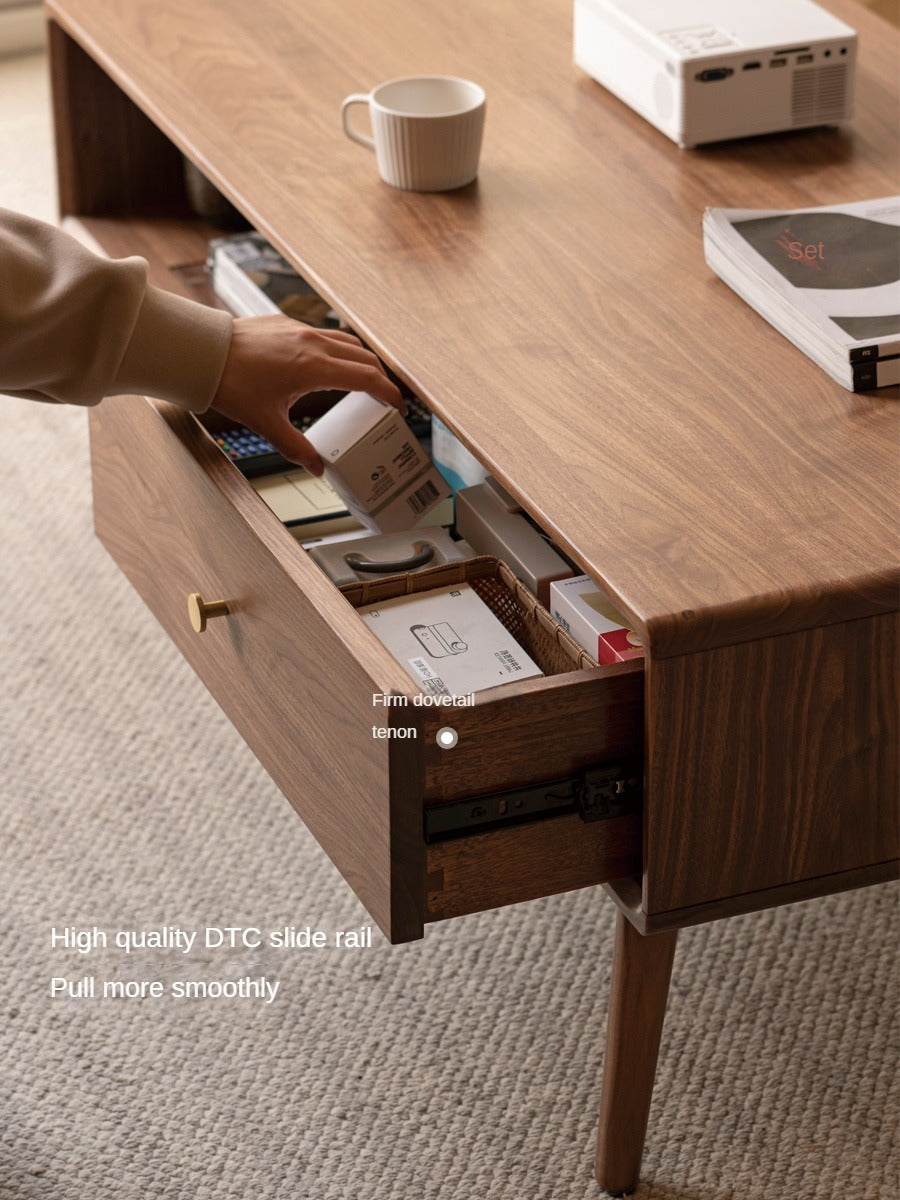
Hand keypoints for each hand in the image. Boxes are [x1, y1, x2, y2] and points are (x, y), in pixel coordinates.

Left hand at [211, 315, 404, 474]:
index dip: (388, 393)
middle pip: (364, 356)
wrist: (202, 352)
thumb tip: (316, 468)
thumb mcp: (266, 422)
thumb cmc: (230, 383)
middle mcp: (313, 343)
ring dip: (360, 359)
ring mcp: (299, 328)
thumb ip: (296, 447)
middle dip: (380, 377)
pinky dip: (335, 348)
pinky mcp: (285, 322)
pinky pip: (322, 333)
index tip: (398, 406)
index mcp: (314, 368)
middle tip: (383, 396)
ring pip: (345, 340)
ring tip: (360, 379)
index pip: (367, 378)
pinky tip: (325, 364)